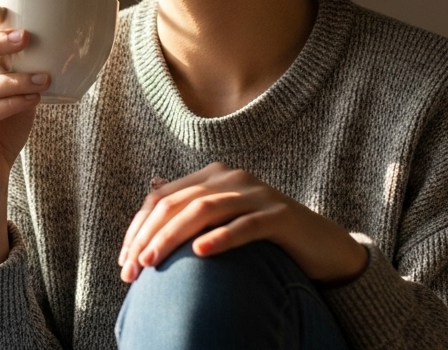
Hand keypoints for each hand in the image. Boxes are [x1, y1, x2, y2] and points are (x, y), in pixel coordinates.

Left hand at [118, 162, 368, 284]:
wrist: (323, 246)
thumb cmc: (266, 239)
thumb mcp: (224, 221)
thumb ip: (190, 213)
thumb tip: (148, 204)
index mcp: (212, 177)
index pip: (161, 199)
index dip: (138, 229)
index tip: (124, 263)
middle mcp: (231, 178)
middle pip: (177, 204)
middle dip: (148, 237)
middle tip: (132, 270)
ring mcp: (257, 194)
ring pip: (204, 210)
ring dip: (172, 237)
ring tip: (152, 262)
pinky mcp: (280, 216)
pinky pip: (245, 225)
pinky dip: (221, 238)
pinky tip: (200, 253)